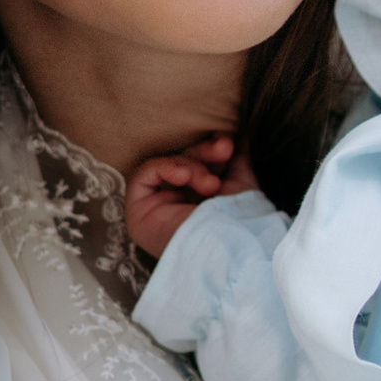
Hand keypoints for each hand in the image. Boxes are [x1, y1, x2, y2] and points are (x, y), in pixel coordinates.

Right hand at [122, 130, 259, 260]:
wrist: (233, 246)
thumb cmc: (241, 220)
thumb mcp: (242, 181)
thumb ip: (236, 158)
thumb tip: (240, 134)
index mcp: (198, 204)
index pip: (196, 165)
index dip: (211, 151)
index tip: (230, 144)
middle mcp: (174, 208)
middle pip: (181, 162)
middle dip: (204, 152)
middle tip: (225, 148)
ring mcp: (155, 210)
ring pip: (166, 165)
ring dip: (192, 165)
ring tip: (212, 183)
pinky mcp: (138, 211)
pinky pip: (145, 173)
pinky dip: (168, 167)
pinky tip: (187, 177)